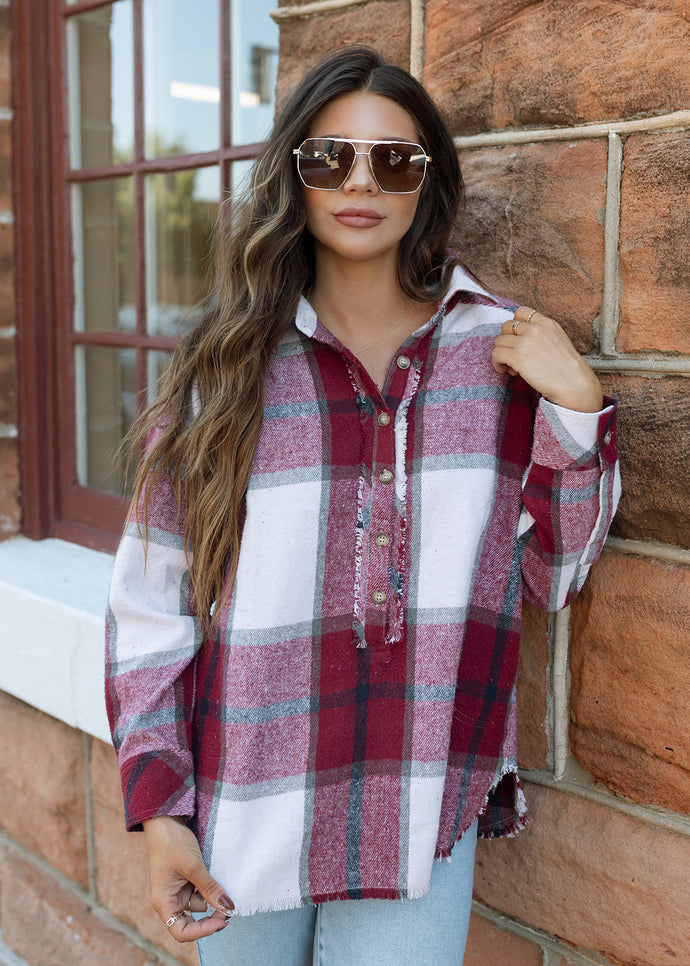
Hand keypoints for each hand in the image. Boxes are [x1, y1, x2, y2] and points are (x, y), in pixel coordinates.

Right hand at [143, 815, 232, 942]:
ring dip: (212, 898)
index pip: (182, 931)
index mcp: (164, 902)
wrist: (166, 819)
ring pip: (200, 903)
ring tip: (224, 886)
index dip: (202, 931)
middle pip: (192, 921)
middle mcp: (169, 900)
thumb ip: (210, 889)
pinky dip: (210, 888)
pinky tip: (219, 880)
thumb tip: (227, 908)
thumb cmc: (172, 843)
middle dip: (211, 917)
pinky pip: (200, 890)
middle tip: (230, 908)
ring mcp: (178, 889)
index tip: (222, 921)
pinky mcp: (186, 879)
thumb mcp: (193, 866)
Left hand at [492, 307, 603, 412]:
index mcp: (547, 323)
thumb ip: (542, 334)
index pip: (521, 312)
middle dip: (507, 340)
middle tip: (514, 356)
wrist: (574, 384)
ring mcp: (525, 341)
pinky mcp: (517, 356)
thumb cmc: (567, 369)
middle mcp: (535, 329)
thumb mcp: (559, 340)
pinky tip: (506, 371)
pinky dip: (497, 363)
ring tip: (513, 367)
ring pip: (499, 341)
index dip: (515, 326)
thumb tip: (522, 340)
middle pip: (506, 326)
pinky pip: (496, 354)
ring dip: (502, 354)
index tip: (517, 339)